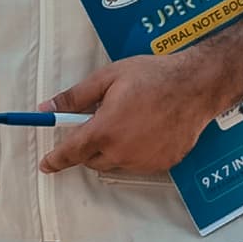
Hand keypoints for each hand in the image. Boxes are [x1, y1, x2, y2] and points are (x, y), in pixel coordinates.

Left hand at [38, 2, 242, 178]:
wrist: (196, 86)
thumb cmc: (153, 77)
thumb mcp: (108, 78)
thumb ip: (75, 97)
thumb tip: (47, 107)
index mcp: (105, 130)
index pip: (71, 152)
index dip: (55, 160)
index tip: (46, 165)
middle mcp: (122, 152)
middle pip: (92, 160)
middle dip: (88, 146)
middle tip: (98, 121)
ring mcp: (143, 161)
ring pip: (115, 162)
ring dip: (111, 148)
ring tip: (128, 120)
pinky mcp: (161, 164)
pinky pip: (137, 163)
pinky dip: (133, 151)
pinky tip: (145, 129)